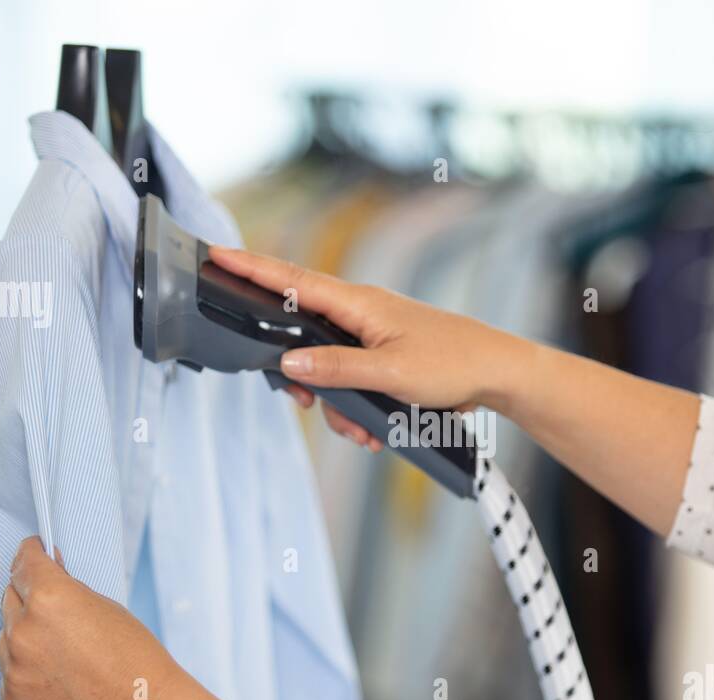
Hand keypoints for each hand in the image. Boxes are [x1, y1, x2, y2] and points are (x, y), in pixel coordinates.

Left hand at [0, 536, 189, 699]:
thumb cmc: (138, 661)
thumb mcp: (108, 607)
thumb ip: (69, 592)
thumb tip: (48, 581)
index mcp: (48, 599)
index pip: (23, 563)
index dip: (30, 555)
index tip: (31, 553)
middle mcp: (23, 631)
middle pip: (10, 600)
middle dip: (29, 598)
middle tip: (55, 611)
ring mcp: (13, 671)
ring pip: (7, 642)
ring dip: (26, 640)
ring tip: (64, 655)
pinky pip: (11, 679)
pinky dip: (29, 676)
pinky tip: (60, 682)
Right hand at [207, 247, 527, 448]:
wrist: (498, 373)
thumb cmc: (453, 363)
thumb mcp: (390, 373)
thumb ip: (336, 368)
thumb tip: (289, 362)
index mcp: (358, 305)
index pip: (292, 281)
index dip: (251, 268)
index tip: (216, 255)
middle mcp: (360, 315)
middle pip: (302, 337)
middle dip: (303, 379)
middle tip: (305, 403)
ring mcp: (371, 336)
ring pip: (327, 370)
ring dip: (339, 406)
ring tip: (365, 430)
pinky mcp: (383, 357)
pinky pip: (352, 382)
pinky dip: (358, 408)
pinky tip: (378, 429)